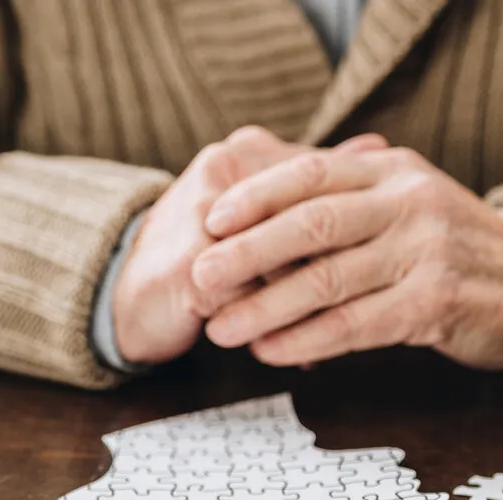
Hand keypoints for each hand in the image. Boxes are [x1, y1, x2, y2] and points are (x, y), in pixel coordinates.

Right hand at [111, 127, 387, 364]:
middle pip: (312, 224)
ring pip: (289, 263)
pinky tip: (296, 352)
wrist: (124, 296)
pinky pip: (257, 301)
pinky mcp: (192, 269)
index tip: (377, 263)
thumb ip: (314, 179)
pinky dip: (280, 329)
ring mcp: (204, 218)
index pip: (323, 187)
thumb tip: (379, 145)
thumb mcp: (259, 208)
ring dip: (311, 303)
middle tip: (371, 299)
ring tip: (332, 331)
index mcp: (247, 152)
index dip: (353, 232)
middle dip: (338, 268)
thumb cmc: (202, 255)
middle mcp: (224, 172)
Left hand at [192, 146, 502, 370]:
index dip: (255, 196)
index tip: (210, 220)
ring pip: (327, 279)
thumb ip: (346, 199)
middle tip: (201, 277)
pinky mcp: (435, 303)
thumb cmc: (451, 247)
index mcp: (393, 172)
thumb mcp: (405, 203)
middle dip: (247, 253)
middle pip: (312, 224)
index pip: (311, 174)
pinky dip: (306, 339)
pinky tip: (270, 351)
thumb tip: (258, 203)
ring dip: (266, 307)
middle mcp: (409, 203)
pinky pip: (355, 324)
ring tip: (222, 328)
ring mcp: (426, 252)